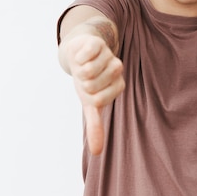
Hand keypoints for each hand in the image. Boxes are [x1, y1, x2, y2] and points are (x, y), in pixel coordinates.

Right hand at [65, 34, 124, 154]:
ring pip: (89, 69)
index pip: (99, 100)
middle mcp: (117, 69)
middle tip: (85, 76)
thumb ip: (96, 126)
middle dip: (82, 82)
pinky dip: (79, 57)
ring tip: (83, 65)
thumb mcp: (90, 105)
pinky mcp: (98, 43)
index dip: (87, 96)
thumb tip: (97, 152)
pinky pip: (87, 53)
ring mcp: (109, 55)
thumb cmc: (87, 82)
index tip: (89, 90)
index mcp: (118, 86)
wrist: (79, 54)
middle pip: (92, 84)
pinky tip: (82, 56)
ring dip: (79, 69)